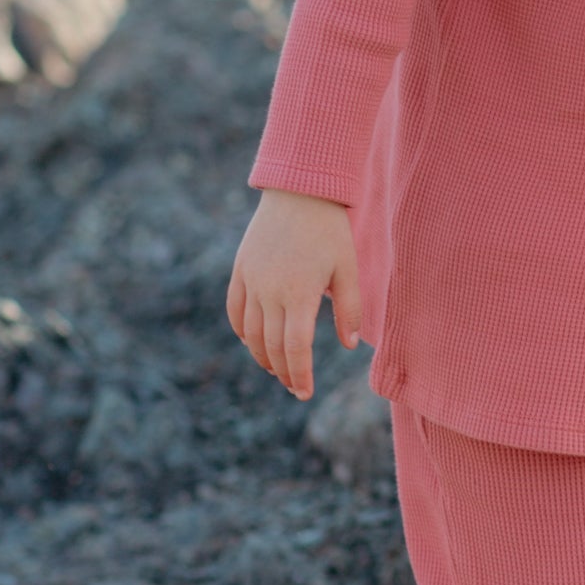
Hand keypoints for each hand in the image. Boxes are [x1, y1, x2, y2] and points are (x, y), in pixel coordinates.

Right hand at [227, 188, 362, 399]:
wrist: (299, 191)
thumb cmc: (330, 231)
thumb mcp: (348, 269)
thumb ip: (349, 309)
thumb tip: (349, 345)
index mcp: (299, 294)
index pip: (296, 348)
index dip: (300, 375)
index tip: (305, 393)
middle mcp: (270, 292)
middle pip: (271, 346)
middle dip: (284, 372)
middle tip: (294, 387)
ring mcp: (251, 281)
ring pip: (250, 332)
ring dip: (261, 356)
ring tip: (276, 369)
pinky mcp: (241, 269)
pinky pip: (234, 309)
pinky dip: (241, 331)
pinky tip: (251, 342)